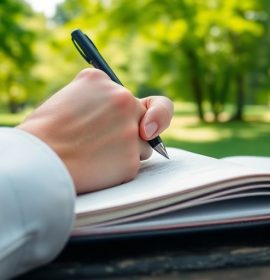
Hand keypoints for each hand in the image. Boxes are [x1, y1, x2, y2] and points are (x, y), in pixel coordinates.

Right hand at [18, 68, 172, 193]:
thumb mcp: (68, 96)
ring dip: (128, 152)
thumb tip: (116, 111)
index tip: (148, 125)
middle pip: (146, 121)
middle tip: (111, 143)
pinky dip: (118, 170)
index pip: (132, 96)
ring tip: (96, 154)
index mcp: (104, 81)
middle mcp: (124, 101)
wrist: (38, 160)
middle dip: (135, 132)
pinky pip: (133, 166)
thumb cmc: (43, 132)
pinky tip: (96, 167)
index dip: (151, 111)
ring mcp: (131, 130)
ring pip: (144, 147)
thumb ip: (98, 99)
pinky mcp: (131, 159)